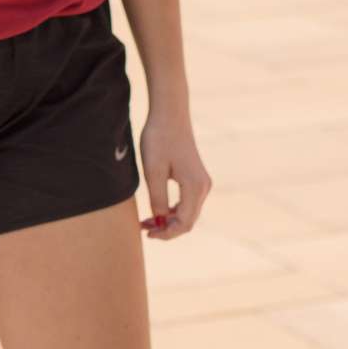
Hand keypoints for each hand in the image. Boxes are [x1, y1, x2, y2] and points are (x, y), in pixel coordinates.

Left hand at [138, 108, 211, 240]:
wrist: (169, 115)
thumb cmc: (159, 139)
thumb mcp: (153, 171)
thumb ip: (157, 198)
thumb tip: (160, 220)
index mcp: (195, 187)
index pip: (184, 223)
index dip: (166, 233)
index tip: (147, 233)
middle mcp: (203, 187)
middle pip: (188, 220)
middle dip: (167, 229)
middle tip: (143, 228)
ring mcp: (201, 182)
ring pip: (188, 212)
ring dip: (169, 220)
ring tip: (146, 221)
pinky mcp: (196, 177)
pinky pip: (187, 202)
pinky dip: (173, 210)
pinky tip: (157, 210)